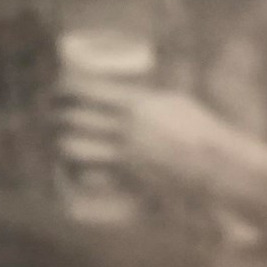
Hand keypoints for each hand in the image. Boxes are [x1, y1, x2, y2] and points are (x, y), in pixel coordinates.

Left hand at [57, 79, 221, 188]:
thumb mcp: (173, 100)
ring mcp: (124, 154)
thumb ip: (144, 97)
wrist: (216, 165)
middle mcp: (126, 127)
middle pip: (72, 117)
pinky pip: (88, 174)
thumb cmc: (200, 130)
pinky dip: (79, 170)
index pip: (85, 89)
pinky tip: (77, 168)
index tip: (57, 88)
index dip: (63, 87)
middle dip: (55, 114)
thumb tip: (123, 92)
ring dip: (63, 142)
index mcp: (136, 103)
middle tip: (51, 113)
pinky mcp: (127, 178)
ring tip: (61, 139)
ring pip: (73, 147)